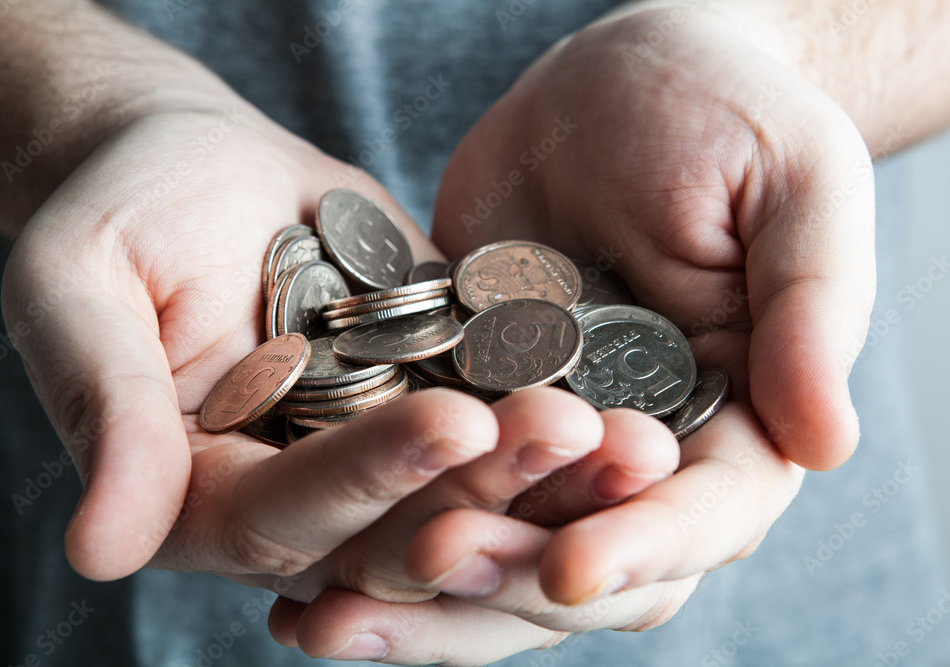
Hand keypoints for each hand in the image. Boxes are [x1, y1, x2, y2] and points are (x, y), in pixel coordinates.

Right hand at [0, 88, 675, 611]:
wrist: (196, 166)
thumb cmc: (120, 211)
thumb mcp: (81, 287)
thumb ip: (104, 408)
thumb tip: (99, 547)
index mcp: (198, 498)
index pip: (286, 515)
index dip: (369, 477)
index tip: (453, 423)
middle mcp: (298, 501)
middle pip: (398, 527)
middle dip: (490, 489)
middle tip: (581, 438)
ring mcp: (372, 459)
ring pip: (465, 493)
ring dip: (549, 474)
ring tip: (634, 438)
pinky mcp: (430, 404)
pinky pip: (498, 426)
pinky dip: (558, 419)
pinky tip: (631, 403)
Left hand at [275, 5, 872, 662]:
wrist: (616, 78)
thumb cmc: (725, 113)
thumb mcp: (794, 188)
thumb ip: (809, 312)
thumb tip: (828, 443)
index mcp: (736, 424)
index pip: (701, 519)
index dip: (640, 547)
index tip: (570, 564)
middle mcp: (641, 457)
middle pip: (583, 559)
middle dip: (507, 576)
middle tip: (427, 563)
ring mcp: (544, 443)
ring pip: (491, 546)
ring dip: (417, 587)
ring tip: (326, 614)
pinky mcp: (465, 409)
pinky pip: (418, 487)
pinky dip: (365, 531)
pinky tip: (294, 580)